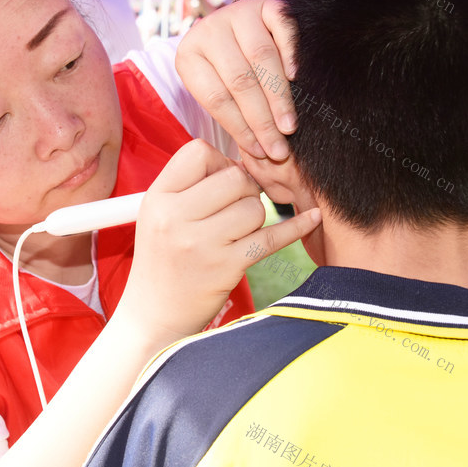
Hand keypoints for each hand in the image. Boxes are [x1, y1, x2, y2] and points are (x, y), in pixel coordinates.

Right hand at [115, 139, 320, 344]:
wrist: (155, 314)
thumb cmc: (163, 259)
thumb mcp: (158, 215)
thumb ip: (191, 185)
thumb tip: (242, 163)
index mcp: (158, 198)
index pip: (198, 152)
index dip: (218, 161)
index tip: (220, 181)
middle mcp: (175, 217)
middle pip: (234, 178)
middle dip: (245, 189)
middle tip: (237, 206)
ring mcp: (201, 243)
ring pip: (254, 207)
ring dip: (255, 217)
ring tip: (238, 232)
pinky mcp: (226, 267)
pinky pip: (271, 238)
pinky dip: (295, 228)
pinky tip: (312, 219)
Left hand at [175, 0, 296, 160]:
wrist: (248, 21)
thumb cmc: (232, 67)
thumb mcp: (218, 86)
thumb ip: (233, 114)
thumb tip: (260, 154)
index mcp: (188, 56)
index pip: (215, 98)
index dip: (238, 128)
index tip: (260, 152)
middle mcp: (209, 31)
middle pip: (239, 82)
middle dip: (261, 121)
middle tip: (278, 149)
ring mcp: (237, 13)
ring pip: (261, 59)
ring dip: (279, 98)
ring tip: (290, 127)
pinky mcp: (266, 4)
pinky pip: (282, 30)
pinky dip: (290, 55)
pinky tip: (297, 79)